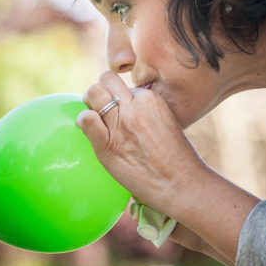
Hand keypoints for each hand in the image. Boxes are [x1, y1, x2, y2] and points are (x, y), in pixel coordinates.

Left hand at [76, 71, 208, 214]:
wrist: (181, 185)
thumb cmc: (176, 160)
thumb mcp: (166, 123)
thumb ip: (147, 113)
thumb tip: (126, 109)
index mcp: (150, 99)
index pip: (124, 85)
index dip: (118, 97)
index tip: (120, 110)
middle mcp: (134, 106)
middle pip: (106, 80)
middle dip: (100, 90)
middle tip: (100, 107)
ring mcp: (120, 124)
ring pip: (94, 93)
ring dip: (89, 102)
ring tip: (93, 117)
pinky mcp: (108, 145)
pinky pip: (87, 119)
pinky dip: (83, 121)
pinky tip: (87, 128)